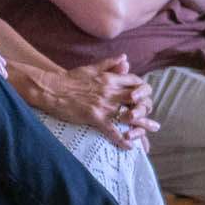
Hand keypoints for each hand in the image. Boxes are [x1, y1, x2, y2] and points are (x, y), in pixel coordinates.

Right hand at [12, 53, 157, 147]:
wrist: (51, 88)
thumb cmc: (69, 78)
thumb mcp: (92, 68)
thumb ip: (109, 63)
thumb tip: (125, 58)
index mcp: (111, 79)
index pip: (136, 82)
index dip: (143, 90)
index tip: (144, 99)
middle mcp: (111, 91)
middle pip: (138, 100)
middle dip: (147, 110)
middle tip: (154, 122)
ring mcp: (104, 105)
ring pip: (129, 116)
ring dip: (142, 126)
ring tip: (150, 134)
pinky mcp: (94, 117)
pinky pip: (112, 130)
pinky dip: (122, 139)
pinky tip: (128, 146)